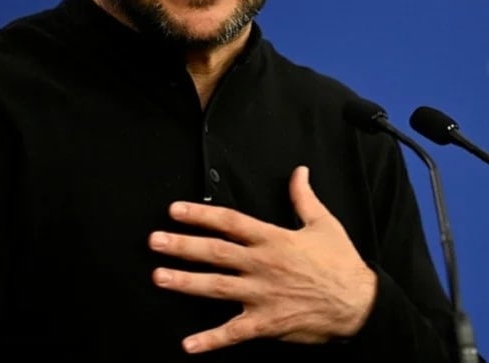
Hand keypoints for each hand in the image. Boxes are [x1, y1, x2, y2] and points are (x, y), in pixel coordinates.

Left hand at [148, 166, 376, 354]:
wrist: (362, 306)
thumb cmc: (342, 264)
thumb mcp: (324, 225)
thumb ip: (304, 198)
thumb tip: (299, 172)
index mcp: (273, 239)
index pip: (230, 222)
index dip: (201, 215)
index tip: (174, 211)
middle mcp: (263, 265)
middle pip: (216, 253)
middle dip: (183, 246)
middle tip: (154, 241)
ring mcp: (263, 295)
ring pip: (217, 287)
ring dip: (186, 282)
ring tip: (159, 277)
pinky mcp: (267, 323)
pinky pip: (234, 332)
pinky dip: (210, 340)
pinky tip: (187, 344)